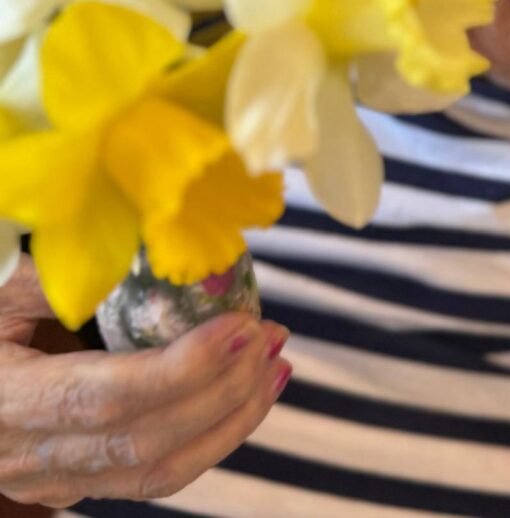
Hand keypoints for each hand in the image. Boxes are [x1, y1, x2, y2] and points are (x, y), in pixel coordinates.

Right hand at [0, 256, 289, 508]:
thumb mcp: (8, 288)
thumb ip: (72, 271)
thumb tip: (163, 232)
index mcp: (5, 396)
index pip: (107, 397)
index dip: (182, 368)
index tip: (240, 326)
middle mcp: (31, 453)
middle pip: (146, 440)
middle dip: (224, 389)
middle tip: (270, 334)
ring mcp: (58, 478)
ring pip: (161, 470)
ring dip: (235, 418)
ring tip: (277, 363)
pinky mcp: (85, 482)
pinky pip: (161, 472)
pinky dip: (217, 435)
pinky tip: (253, 394)